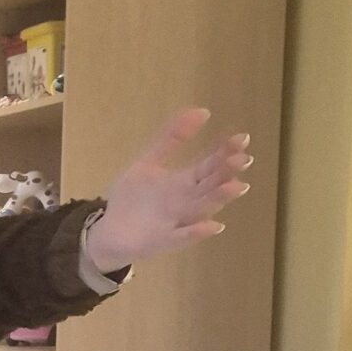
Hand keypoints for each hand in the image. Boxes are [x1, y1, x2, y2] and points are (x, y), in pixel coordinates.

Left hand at [83, 110, 252, 273]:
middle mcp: (187, 201)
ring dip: (219, 198)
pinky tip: (214, 226)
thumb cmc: (133, 198)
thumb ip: (171, 138)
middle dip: (227, 172)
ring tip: (237, 186)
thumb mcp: (149, 162)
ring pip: (203, 208)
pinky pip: (182, 236)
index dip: (225, 152)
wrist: (108, 232)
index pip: (210, 164)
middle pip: (211, 185)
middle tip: (243, 158)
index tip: (242, 137)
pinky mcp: (163, 240)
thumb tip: (202, 110)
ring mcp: (177, 221)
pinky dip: (197, 231)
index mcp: (185, 182)